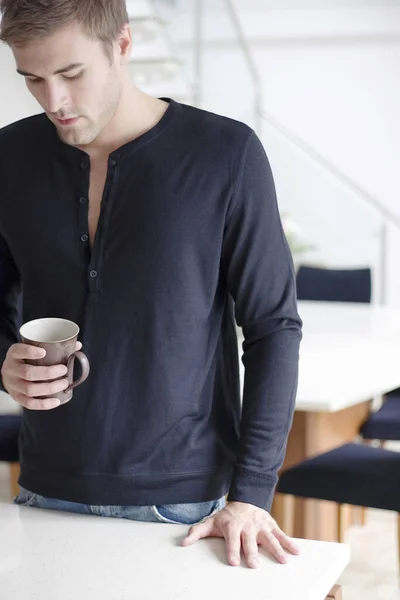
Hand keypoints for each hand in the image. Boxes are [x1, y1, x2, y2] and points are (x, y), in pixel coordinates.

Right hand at [1, 341, 82, 409]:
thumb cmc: (25, 359)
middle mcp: (11, 370)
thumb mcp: (32, 349)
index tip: (44, 352)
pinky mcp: (17, 397)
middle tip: (64, 370)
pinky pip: (29, 403)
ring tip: (64, 383)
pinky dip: (44, 404)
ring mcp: (13, 385)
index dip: (30, 352)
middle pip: (28, 373)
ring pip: (30, 389)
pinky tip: (57, 401)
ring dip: (50, 388)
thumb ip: (53, 347)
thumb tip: (77, 346)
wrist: (8, 373)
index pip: (19, 351)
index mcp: (14, 354)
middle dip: (49, 373)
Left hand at [181, 501, 298, 568]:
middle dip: (252, 552)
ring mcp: (260, 526)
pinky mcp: (271, 526)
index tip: (234, 562)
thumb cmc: (226, 517)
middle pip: (250, 541)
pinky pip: (281, 534)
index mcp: (232, 526)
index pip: (232, 539)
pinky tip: (296, 552)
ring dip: (276, 549)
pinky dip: (289, 543)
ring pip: (269, 538)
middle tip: (255, 565)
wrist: (244, 501)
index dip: (233, 550)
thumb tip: (183, 543)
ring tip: (283, 561)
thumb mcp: (210, 522)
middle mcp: (247, 526)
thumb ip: (197, 532)